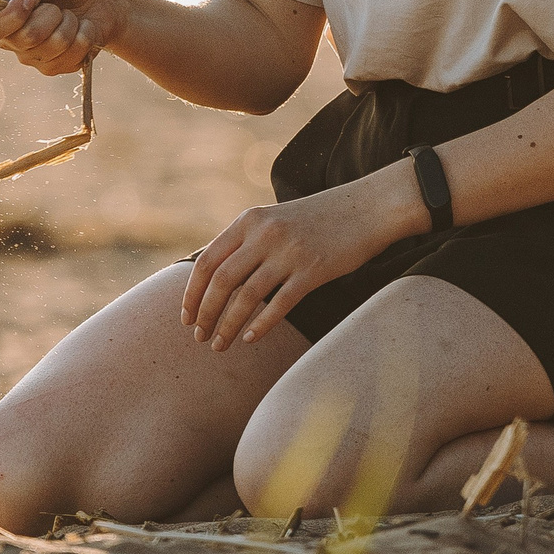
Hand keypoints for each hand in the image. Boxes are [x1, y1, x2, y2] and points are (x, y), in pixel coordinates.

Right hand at [0, 0, 127, 76]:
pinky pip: (71, 58)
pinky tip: (82, 29)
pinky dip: (84, 36)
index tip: (29, 2)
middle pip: (23, 38)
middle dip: (50, 15)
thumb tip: (20, 4)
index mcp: (1, 13)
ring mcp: (33, 57)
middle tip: (57, 6)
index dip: (7, 20)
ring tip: (71, 16)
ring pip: (50, 48)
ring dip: (69, 24)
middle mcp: (12, 39)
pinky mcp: (56, 68)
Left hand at [181, 174, 413, 349]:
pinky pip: (280, 303)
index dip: (191, 293)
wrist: (367, 208)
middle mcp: (264, 234)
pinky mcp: (313, 270)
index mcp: (248, 220)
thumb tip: (215, 280)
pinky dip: (261, 325)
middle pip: (221, 281)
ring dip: (228, 325)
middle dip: (205, 314)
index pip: (206, 261)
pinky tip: (250, 339)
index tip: (185, 317)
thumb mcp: (273, 220)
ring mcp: (289, 252)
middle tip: (199, 338)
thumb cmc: (317, 220)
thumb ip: (245, 243)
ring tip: (219, 346)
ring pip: (246, 297)